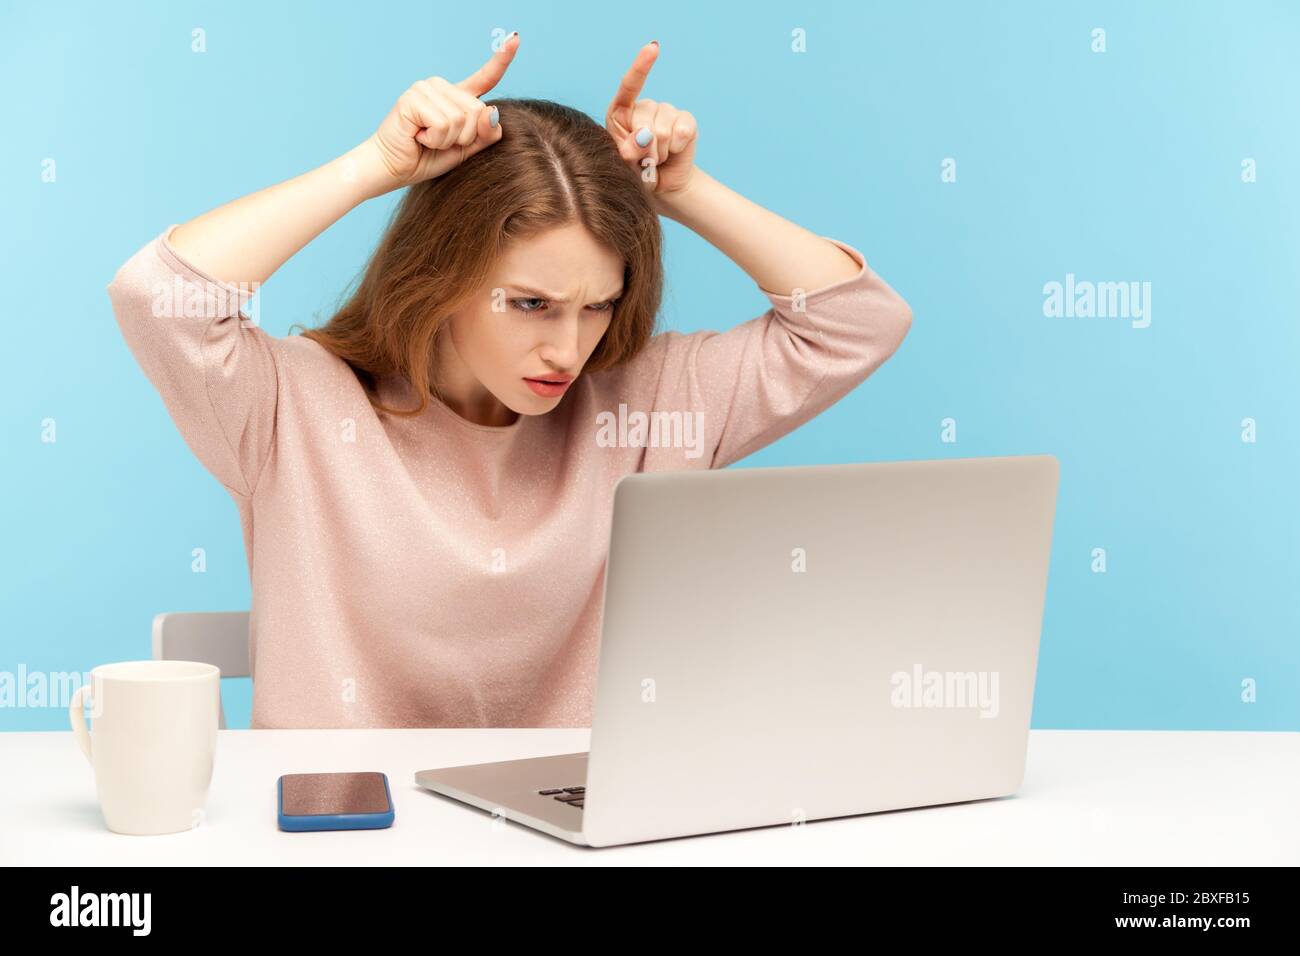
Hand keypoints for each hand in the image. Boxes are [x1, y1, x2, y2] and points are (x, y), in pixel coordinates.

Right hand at [365, 33, 518, 192]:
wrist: (394, 169)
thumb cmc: (427, 158)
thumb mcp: (467, 149)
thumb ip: (485, 134)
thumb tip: (492, 111)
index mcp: (457, 97)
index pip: (485, 78)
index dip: (502, 60)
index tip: (515, 39)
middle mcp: (441, 86)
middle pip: (478, 111)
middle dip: (465, 137)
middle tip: (440, 142)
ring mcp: (426, 88)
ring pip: (461, 119)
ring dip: (448, 140)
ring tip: (427, 139)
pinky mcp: (413, 97)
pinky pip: (443, 124)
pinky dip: (435, 139)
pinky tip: (419, 137)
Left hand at [605, 41, 698, 207]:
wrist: (662, 186)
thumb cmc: (636, 174)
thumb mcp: (625, 165)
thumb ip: (629, 150)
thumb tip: (646, 135)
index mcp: (621, 112)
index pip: (629, 86)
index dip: (641, 66)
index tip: (653, 49)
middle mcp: (644, 107)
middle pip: (646, 117)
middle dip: (645, 147)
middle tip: (645, 161)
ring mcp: (666, 111)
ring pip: (664, 127)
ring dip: (659, 151)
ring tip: (657, 158)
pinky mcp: (686, 121)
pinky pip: (683, 130)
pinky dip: (677, 147)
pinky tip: (674, 151)